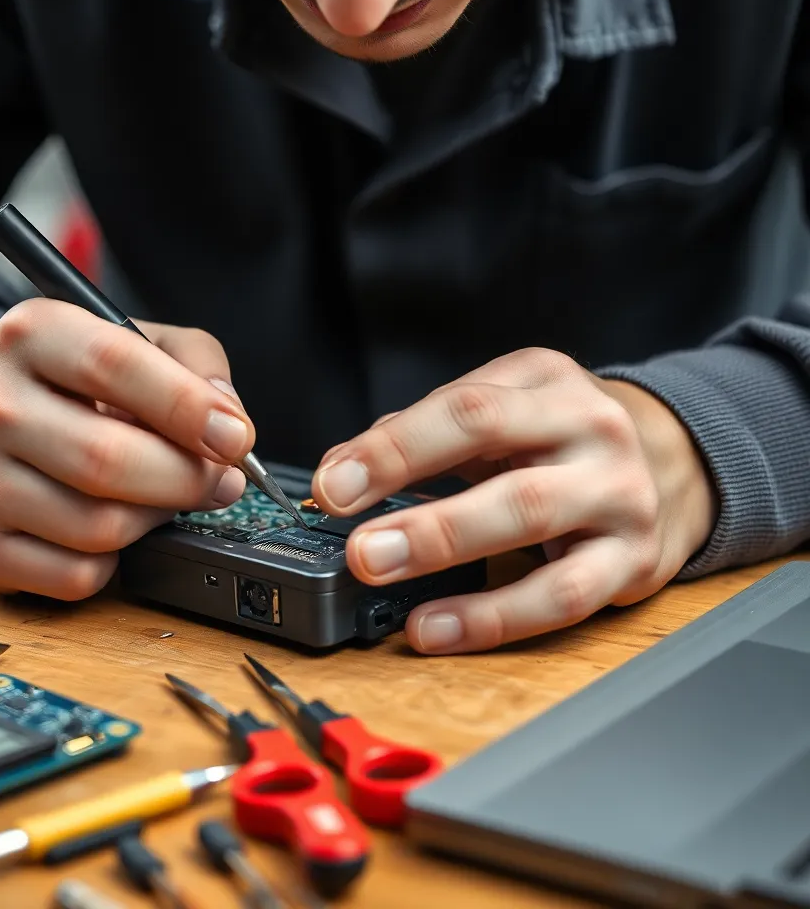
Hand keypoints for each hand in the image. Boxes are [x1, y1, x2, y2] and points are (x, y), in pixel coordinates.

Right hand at [0, 299, 252, 599]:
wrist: (11, 430)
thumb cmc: (89, 386)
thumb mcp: (149, 345)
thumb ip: (198, 365)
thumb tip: (228, 423)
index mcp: (32, 334)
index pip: (113, 364)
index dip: (186, 406)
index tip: (234, 438)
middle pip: (107, 459)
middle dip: (186, 478)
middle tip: (220, 480)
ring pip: (98, 526)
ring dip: (156, 519)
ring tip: (165, 497)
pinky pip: (77, 576)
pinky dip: (116, 563)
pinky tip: (114, 529)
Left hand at [311, 349, 717, 654]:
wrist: (675, 458)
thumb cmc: (565, 434)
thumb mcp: (508, 404)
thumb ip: (429, 429)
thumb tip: (348, 468)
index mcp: (546, 382)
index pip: (464, 409)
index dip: (392, 449)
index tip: (335, 485)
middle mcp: (589, 429)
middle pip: (500, 461)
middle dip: (421, 505)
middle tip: (357, 542)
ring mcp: (617, 495)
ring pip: (529, 520)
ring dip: (446, 551)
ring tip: (382, 574)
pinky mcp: (633, 561)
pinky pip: (559, 597)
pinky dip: (491, 618)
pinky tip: (434, 627)